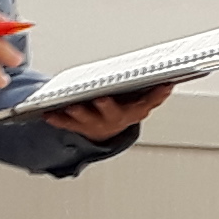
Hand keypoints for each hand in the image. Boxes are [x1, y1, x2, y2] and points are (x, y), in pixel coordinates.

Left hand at [45, 83, 170, 143]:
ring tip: (70, 106)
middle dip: (106, 106)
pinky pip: (66, 123)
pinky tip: (48, 114)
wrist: (106, 133)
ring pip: (87, 120)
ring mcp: (95, 124)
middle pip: (112, 112)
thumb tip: (169, 84)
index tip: (163, 86)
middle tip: (101, 98)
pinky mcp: (78, 126)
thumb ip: (154, 95)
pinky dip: (57, 119)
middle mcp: (115, 119)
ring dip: (78, 113)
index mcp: (133, 112)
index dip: (155, 97)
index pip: (147, 103)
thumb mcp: (140, 104)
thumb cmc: (122, 110)